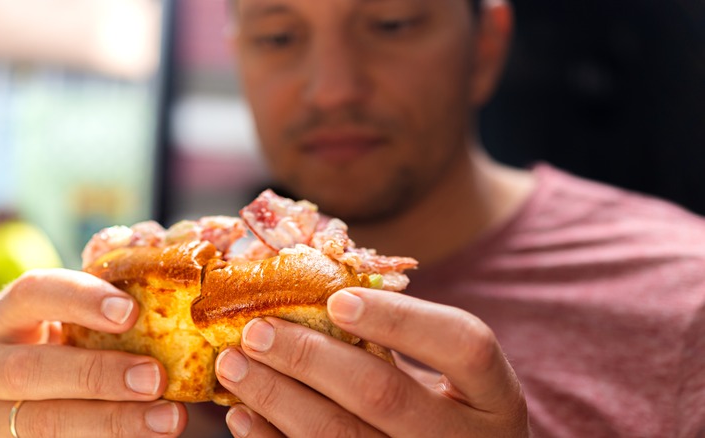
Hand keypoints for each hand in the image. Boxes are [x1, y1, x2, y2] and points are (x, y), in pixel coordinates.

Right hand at [0, 268, 186, 436]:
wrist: (39, 405)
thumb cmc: (70, 351)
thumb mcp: (77, 326)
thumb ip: (110, 306)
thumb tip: (162, 254)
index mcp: (0, 316)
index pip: (31, 293)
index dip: (80, 298)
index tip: (132, 312)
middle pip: (29, 369)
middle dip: (98, 375)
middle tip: (155, 378)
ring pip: (42, 422)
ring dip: (112, 421)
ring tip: (168, 419)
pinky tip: (145, 437)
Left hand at [215, 287, 528, 436]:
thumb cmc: (446, 413)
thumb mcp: (450, 380)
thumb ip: (402, 343)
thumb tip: (310, 290)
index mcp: (495, 396)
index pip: (463, 346)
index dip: (400, 319)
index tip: (338, 299)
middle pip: (385, 395)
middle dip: (310, 358)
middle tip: (257, 330)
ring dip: (277, 398)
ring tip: (234, 365)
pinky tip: (243, 416)